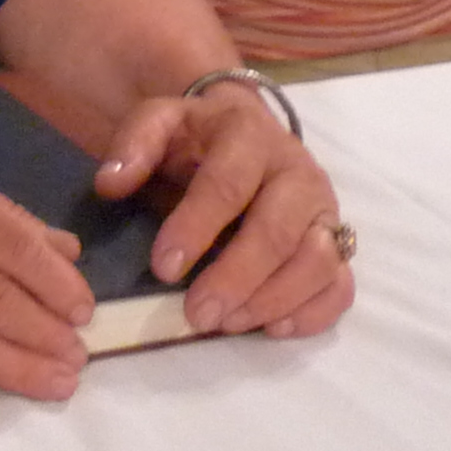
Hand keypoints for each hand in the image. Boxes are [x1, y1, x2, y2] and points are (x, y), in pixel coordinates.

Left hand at [92, 81, 354, 339]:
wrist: (242, 132)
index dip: (196, 227)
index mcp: (250, 134)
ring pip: (318, 260)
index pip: (229, 184)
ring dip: (273, 299)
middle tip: (196, 314)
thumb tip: (109, 182)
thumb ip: (134, 144)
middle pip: (278, 231)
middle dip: (236, 278)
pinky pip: (341, 283)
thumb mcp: (160, 122)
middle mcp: (297, 171)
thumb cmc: (195, 137)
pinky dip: (315, 311)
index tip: (162, 268)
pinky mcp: (336, 242)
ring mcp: (323, 210)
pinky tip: (274, 328)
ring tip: (227, 324)